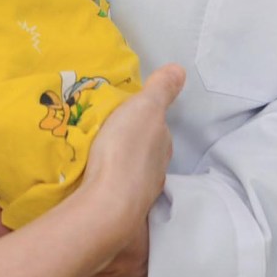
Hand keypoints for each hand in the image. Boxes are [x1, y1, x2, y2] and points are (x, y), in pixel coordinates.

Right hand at [74, 64, 184, 276]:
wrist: (108, 203)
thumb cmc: (126, 150)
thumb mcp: (145, 108)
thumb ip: (161, 90)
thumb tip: (180, 70)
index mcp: (162, 144)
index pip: (160, 128)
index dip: (147, 119)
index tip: (128, 112)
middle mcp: (157, 169)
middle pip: (146, 150)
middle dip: (133, 141)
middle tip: (110, 130)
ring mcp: (140, 192)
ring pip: (132, 170)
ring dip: (120, 161)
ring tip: (99, 152)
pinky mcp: (121, 207)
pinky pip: (115, 187)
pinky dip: (109, 179)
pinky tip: (95, 176)